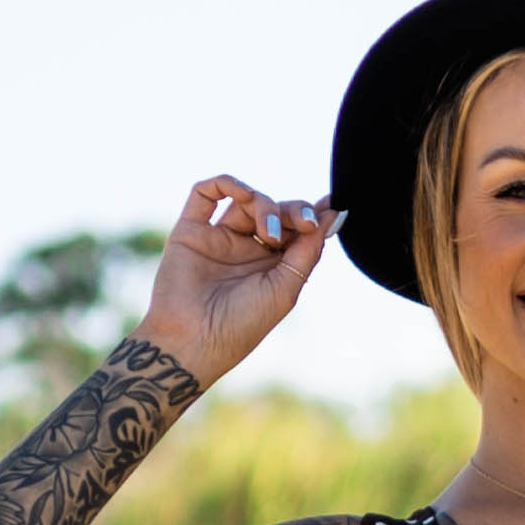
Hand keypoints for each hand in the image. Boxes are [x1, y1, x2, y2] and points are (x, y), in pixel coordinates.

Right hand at [134, 176, 336, 384]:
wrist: (195, 340)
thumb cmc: (242, 324)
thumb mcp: (286, 288)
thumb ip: (308, 251)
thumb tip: (333, 215)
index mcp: (271, 266)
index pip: (295, 230)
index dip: (313, 215)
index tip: (333, 204)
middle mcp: (245, 249)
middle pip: (276, 210)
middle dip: (293, 211)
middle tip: (302, 223)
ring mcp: (218, 238)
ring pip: (247, 200)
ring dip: (266, 206)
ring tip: (270, 234)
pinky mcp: (191, 231)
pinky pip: (205, 193)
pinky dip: (227, 184)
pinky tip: (243, 195)